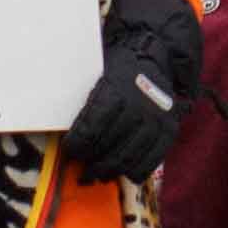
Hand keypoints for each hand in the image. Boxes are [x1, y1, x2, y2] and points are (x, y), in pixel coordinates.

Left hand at [61, 0, 204, 184]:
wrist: (154, 52)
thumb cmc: (117, 65)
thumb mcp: (96, 74)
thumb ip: (84, 101)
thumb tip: (58, 126)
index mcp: (115, 90)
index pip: (91, 128)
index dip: (76, 145)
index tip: (69, 151)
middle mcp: (137, 105)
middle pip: (109, 146)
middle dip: (91, 162)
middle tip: (81, 170)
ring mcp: (155, 118)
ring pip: (129, 156)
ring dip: (111, 169)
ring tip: (98, 175)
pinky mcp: (169, 128)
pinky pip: (153, 158)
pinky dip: (137, 170)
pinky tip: (125, 173)